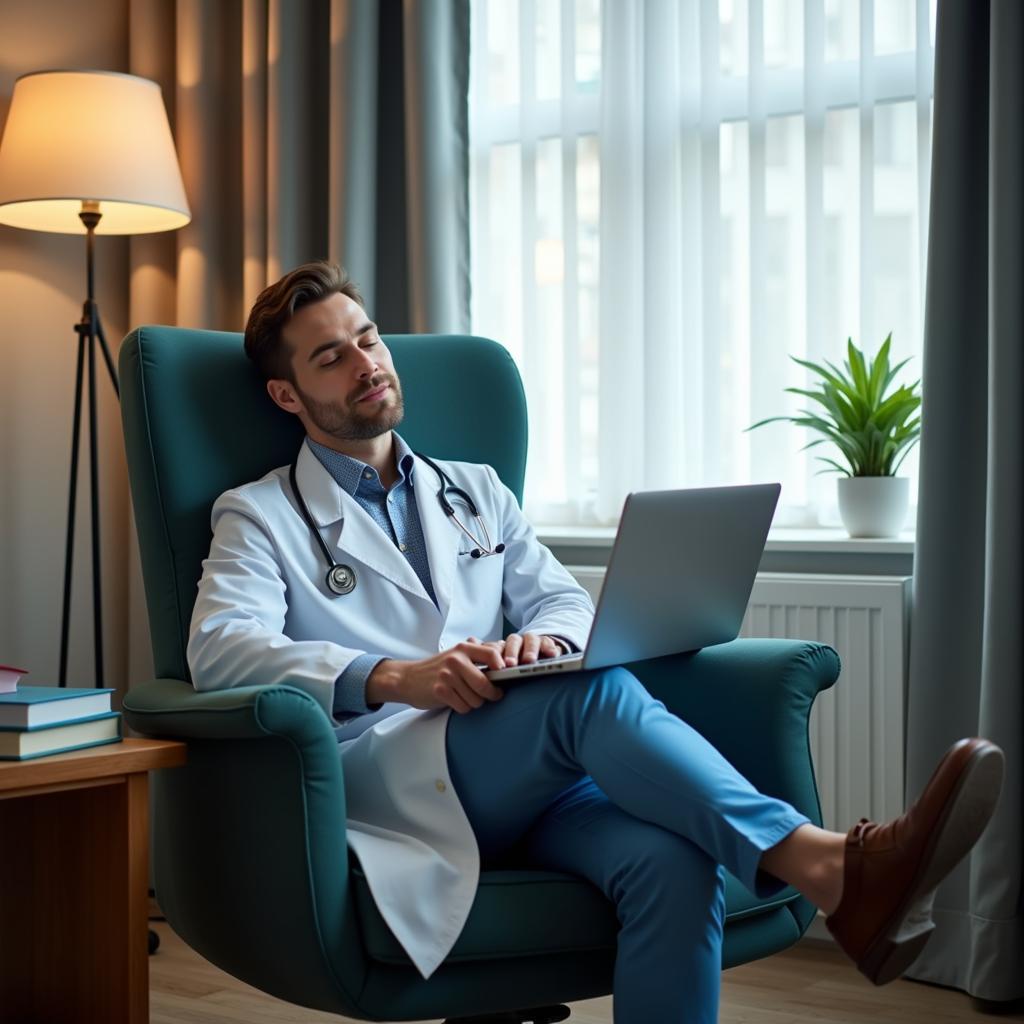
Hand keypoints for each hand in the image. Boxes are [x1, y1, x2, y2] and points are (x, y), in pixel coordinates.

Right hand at [366, 641, 505, 713]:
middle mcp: (455, 659)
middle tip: (493, 695)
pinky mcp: (440, 691)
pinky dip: (463, 708)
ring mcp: (447, 675)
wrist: (408, 678)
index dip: (503, 667)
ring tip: (467, 697)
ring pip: (475, 699)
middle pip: (485, 684)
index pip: (492, 653)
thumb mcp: (456, 655)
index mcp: (463, 648)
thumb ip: (477, 656)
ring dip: (475, 703)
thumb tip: (506, 664)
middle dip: (492, 694)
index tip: (506, 677)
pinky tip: (456, 701)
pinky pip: (463, 707)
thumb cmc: (438, 669)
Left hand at [468, 632, 561, 666]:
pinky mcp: (547, 644)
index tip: (496, 665)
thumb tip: (472, 645)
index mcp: (503, 647)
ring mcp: (532, 642)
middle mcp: (517, 643)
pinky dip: (550, 648)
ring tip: (529, 661)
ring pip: (530, 640)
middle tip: (510, 664)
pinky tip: (552, 655)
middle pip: (513, 641)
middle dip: (512, 652)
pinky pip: (549, 643)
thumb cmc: (515, 665)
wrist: (538, 658)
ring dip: (530, 650)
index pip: (498, 646)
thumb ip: (488, 657)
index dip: (496, 653)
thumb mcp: (500, 664)